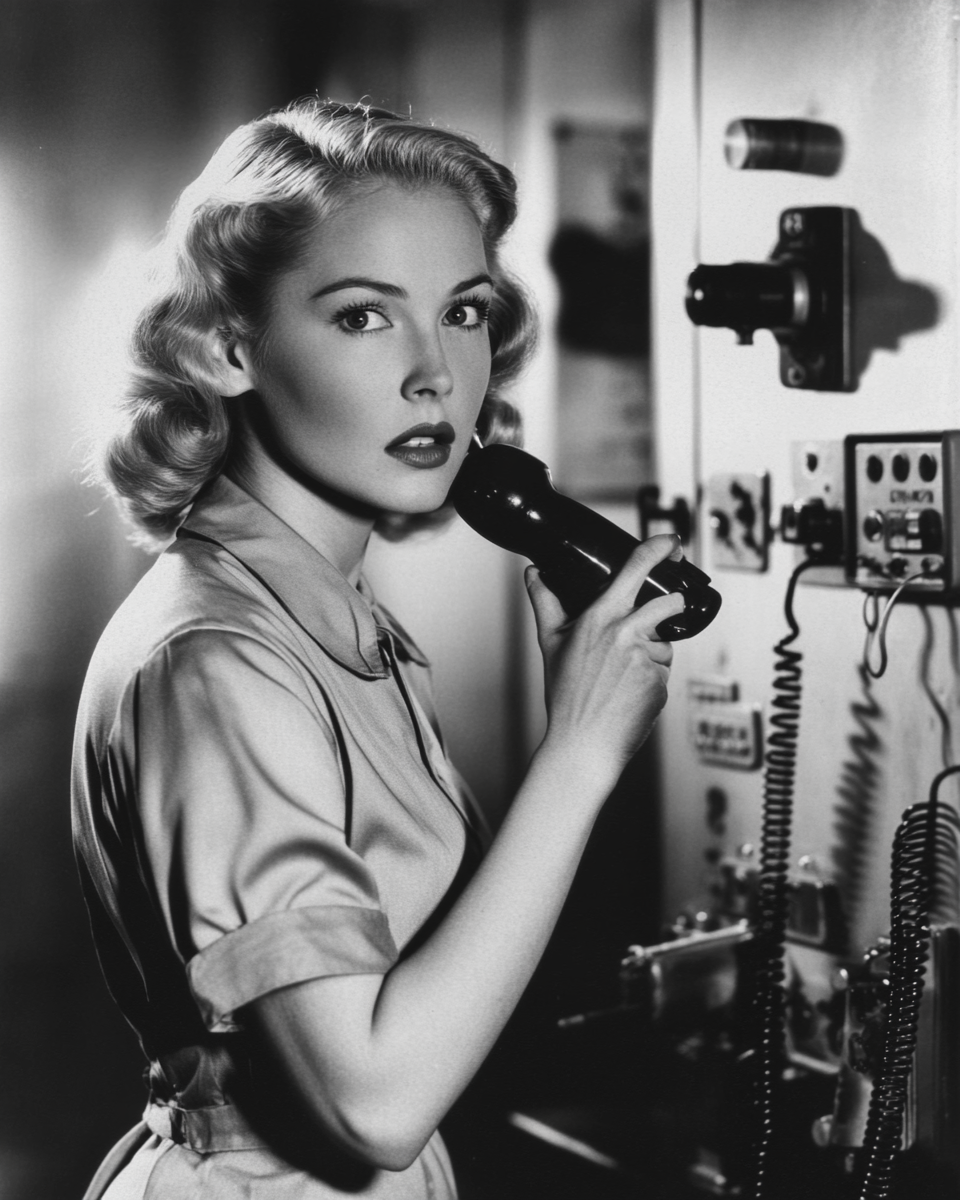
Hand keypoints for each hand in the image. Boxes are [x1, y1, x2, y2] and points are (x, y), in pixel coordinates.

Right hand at [524, 534, 685, 782]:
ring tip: (623, 677)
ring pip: (665, 644)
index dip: (659, 548)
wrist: (582, 743)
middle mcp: (626, 633)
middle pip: (669, 604)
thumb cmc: (566, 695)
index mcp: (601, 617)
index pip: (636, 569)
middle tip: (659, 619)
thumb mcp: (550, 643)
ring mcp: (646, 659)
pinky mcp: (660, 682)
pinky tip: (629, 694)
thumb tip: (533, 573)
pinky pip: (664, 672)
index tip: (671, 542)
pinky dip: (652, 680)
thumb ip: (545, 602)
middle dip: (672, 607)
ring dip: (653, 655)